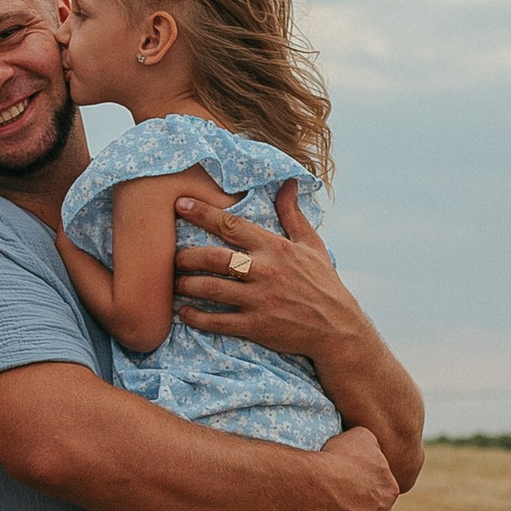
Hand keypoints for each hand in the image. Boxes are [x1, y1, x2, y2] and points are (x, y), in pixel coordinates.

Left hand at [172, 182, 351, 355]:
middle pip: (214, 257)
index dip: (203, 213)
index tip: (180, 205)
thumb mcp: (312, 245)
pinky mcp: (256, 326)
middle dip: (187, 256)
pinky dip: (196, 317)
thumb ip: (293, 214)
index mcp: (275, 248)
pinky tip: (184, 313)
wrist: (338, 328)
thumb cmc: (323, 284)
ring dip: (186, 285)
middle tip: (172, 257)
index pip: (232, 225)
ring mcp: (259, 300)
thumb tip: (289, 182)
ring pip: (211, 289)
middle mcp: (265, 271)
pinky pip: (218, 321)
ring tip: (174, 283)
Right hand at [311, 423, 397, 510]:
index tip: (353, 484)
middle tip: (345, 504)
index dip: (368, 486)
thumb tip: (374, 447)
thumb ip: (371, 442)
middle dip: (366, 510)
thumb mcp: (361, 436)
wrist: (319, 487)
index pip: (383, 488)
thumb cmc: (337, 459)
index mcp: (389, 487)